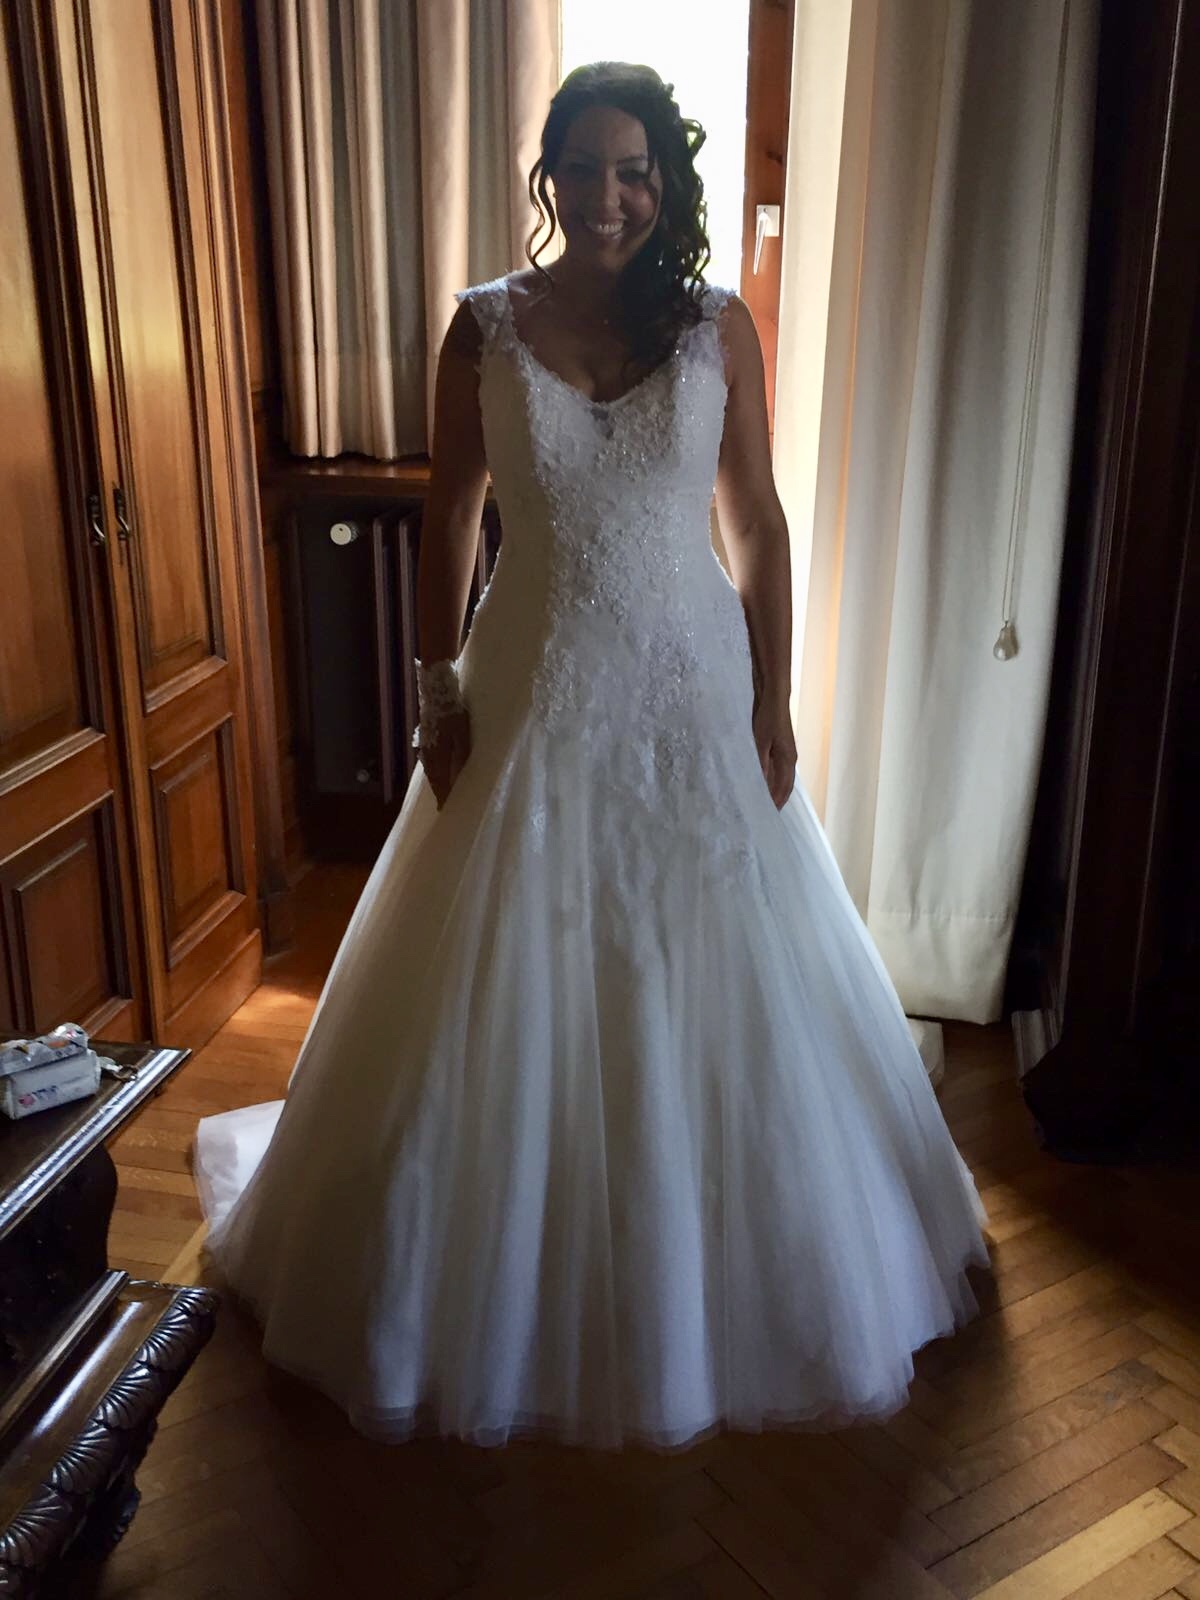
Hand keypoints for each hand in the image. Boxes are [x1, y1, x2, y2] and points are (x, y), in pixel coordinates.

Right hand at [420, 708, 471, 809]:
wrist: (437, 693)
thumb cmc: (453, 714)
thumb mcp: (463, 736)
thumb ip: (461, 757)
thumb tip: (460, 776)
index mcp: (437, 756)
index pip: (440, 782)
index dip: (443, 796)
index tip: (444, 808)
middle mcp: (428, 754)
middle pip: (433, 778)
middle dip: (439, 792)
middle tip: (443, 804)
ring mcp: (424, 746)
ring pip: (430, 770)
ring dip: (435, 782)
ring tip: (441, 791)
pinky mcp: (424, 738)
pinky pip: (428, 761)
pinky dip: (433, 771)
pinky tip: (438, 771)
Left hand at [752, 693, 796, 809]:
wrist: (774, 696)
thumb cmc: (768, 717)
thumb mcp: (761, 741)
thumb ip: (761, 763)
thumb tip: (760, 784)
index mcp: (788, 760)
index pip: (783, 789)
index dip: (776, 803)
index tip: (767, 816)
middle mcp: (789, 760)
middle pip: (784, 786)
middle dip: (776, 800)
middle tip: (762, 814)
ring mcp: (784, 753)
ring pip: (779, 778)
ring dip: (772, 791)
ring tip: (760, 802)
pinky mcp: (777, 747)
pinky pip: (775, 769)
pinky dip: (769, 779)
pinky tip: (759, 782)